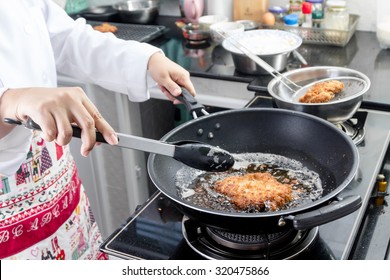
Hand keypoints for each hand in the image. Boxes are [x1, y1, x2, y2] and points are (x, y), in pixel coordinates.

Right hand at [0, 87, 117, 155]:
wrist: (23, 98)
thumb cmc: (50, 107)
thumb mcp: (69, 109)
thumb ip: (81, 122)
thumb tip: (97, 140)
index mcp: (79, 96)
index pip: (97, 116)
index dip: (107, 130)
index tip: (114, 141)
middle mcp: (70, 97)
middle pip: (87, 124)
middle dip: (88, 142)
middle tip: (86, 151)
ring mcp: (55, 103)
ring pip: (67, 132)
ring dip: (63, 141)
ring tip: (57, 137)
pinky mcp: (42, 109)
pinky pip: (51, 133)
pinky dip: (50, 138)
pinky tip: (46, 132)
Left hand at [147, 52, 195, 103]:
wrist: (153, 60)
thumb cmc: (158, 66)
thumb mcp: (163, 79)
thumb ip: (172, 87)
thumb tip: (178, 94)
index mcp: (184, 77)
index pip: (191, 92)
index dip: (184, 99)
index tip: (175, 100)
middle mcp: (184, 77)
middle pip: (183, 93)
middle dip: (173, 94)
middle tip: (164, 90)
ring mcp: (181, 77)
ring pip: (178, 91)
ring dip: (169, 91)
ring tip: (163, 85)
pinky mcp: (177, 78)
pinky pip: (175, 87)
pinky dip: (168, 88)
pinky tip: (163, 84)